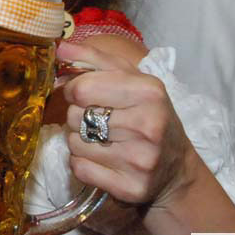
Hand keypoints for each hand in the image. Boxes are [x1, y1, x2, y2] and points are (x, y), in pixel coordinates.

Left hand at [56, 42, 194, 207]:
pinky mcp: (130, 188)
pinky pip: (79, 169)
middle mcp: (147, 125)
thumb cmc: (148, 115)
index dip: (74, 90)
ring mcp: (140, 160)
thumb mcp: (131, 80)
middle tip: (98, 120)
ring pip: (74, 144)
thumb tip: (60, 47)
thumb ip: (94, 60)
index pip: (81, 88)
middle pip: (75, 116)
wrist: (175, 168)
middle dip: (78, 116)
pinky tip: (102, 159)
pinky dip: (82, 163)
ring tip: (101, 140)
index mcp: (148, 91)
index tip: (83, 95)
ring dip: (79, 140)